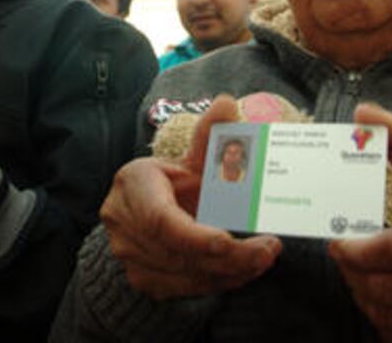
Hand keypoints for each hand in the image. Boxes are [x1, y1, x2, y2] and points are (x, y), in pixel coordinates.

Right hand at [101, 95, 281, 299]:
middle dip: (229, 257)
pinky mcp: (143, 279)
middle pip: (178, 252)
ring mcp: (129, 256)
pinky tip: (245, 271)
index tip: (229, 242)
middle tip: (269, 250)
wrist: (143, 209)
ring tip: (264, 258)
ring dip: (231, 272)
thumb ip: (209, 135)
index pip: (161, 220)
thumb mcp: (191, 158)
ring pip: (185, 275)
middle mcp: (122, 223)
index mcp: (132, 185)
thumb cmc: (173, 181)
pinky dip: (219, 282)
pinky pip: (186, 288)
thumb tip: (227, 102)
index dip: (195, 236)